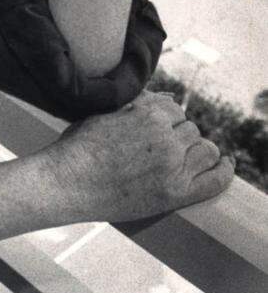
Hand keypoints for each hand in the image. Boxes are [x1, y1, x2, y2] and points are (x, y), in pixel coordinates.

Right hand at [41, 91, 234, 222]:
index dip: (167, 120)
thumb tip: (169, 98)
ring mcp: (173, 166)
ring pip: (207, 151)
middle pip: (192, 130)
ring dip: (198, 151)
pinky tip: (226, 165)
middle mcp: (165, 138)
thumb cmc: (79, 148)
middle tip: (162, 149)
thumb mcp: (105, 114)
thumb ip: (139, 104)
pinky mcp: (176, 193)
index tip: (158, 130)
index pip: (175, 111)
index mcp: (147, 114)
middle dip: (180, 136)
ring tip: (183, 158)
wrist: (67, 183)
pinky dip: (225, 171)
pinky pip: (215, 179)